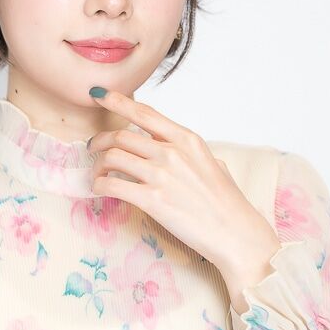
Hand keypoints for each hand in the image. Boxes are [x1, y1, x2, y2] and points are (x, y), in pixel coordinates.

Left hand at [86, 87, 280, 298]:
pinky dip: (99, 184)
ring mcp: (161, 175)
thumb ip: (188, 152)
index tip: (99, 95)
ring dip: (97, 164)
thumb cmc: (227, 203)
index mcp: (187, 139)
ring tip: (97, 172)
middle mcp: (172, 152)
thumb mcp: (212, 163)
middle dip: (100, 140)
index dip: (117, 101)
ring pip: (112, 157)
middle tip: (93, 148)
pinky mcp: (152, 200)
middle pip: (121, 135)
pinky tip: (99, 189)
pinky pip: (112, 184)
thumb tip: (172, 147)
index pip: (144, 113)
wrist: (236, 234)